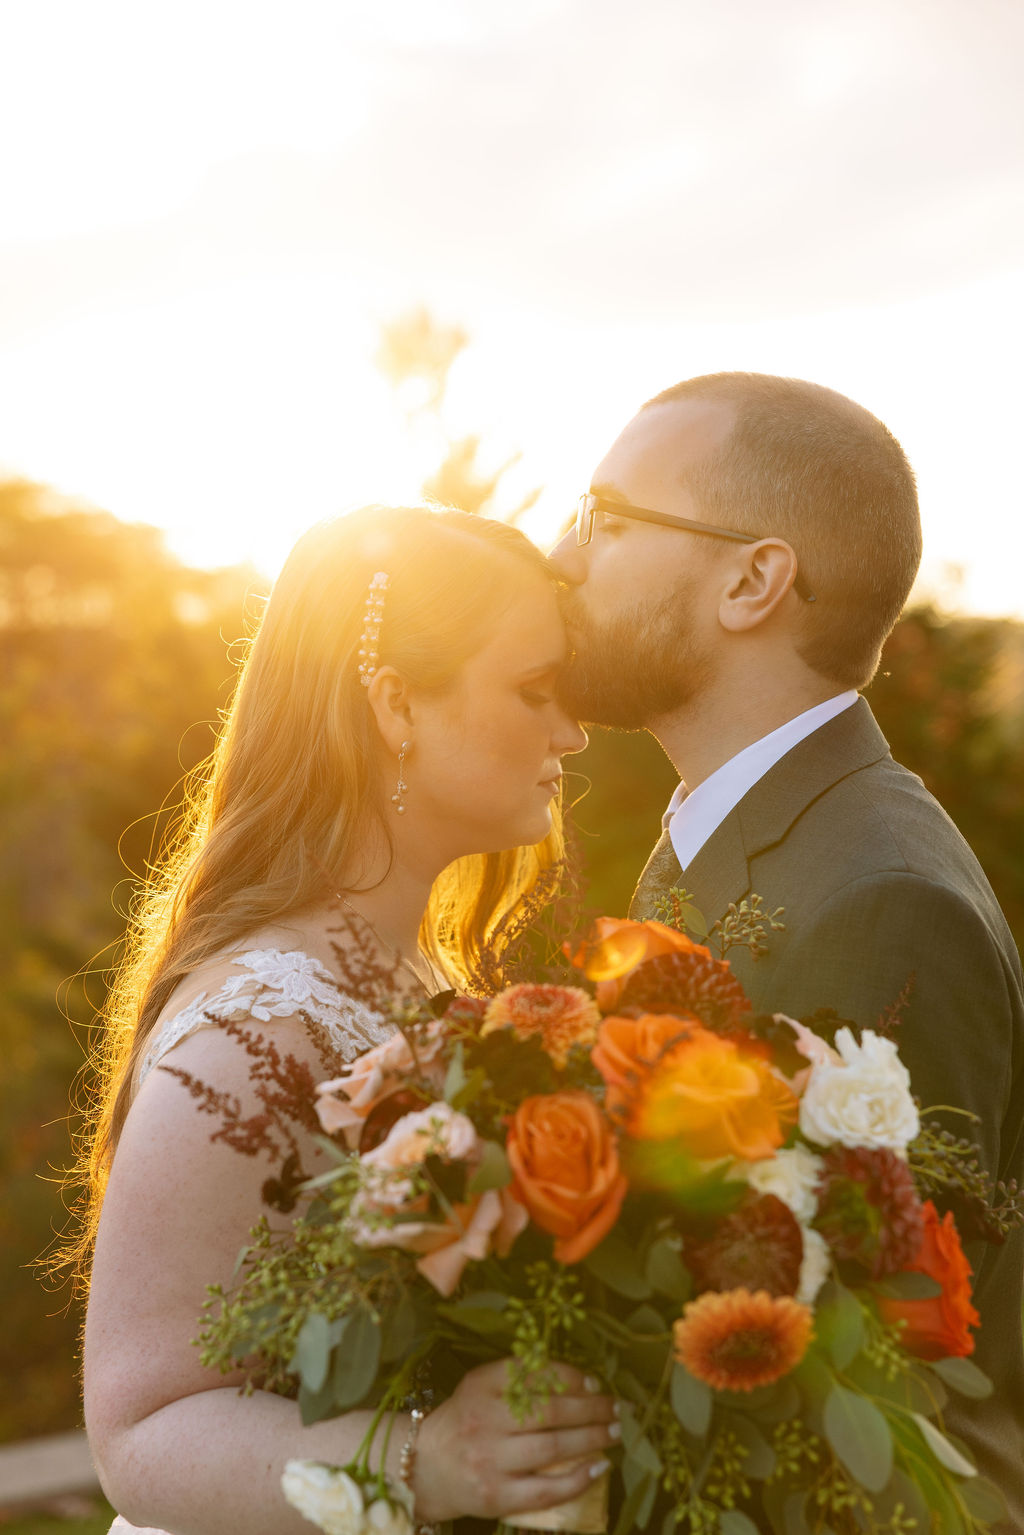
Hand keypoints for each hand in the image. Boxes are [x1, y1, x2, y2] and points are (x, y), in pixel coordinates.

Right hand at [412, 1359, 618, 1523]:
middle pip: (550, 1411)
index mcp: (482, 1384)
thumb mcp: (482, 1386)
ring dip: (591, 1439)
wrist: (425, 1467)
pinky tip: (598, 1468)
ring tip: (613, 1433)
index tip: (595, 1384)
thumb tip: (581, 1381)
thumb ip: (520, 1376)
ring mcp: (491, 1460)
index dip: (572, 1377)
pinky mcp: (497, 1495)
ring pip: (553, 1447)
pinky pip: (546, 1490)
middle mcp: (485, 1419)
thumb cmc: (465, 1421)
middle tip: (616, 1409)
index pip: (535, 1373)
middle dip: (591, 1409)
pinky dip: (577, 1479)